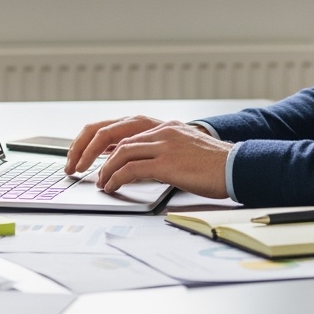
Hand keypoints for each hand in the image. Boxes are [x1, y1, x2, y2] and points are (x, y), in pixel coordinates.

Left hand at [69, 117, 231, 199]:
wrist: (238, 167)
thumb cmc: (213, 165)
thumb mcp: (182, 150)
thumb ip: (159, 152)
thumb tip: (132, 166)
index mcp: (163, 126)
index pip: (118, 127)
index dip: (95, 141)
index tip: (82, 155)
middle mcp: (161, 130)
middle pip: (111, 134)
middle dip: (87, 150)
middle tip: (75, 167)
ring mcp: (164, 145)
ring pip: (120, 151)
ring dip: (102, 169)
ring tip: (98, 183)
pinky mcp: (168, 163)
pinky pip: (132, 168)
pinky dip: (116, 178)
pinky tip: (111, 187)